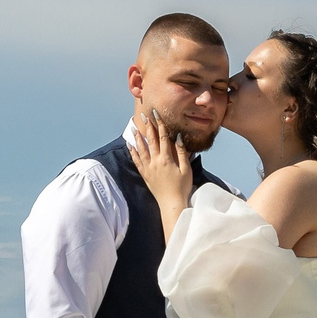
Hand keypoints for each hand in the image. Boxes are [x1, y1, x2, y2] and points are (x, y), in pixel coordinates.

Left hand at [127, 107, 195, 227]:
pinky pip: (137, 161)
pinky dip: (133, 152)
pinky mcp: (145, 175)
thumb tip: (177, 137)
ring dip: (138, 137)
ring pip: (141, 149)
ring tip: (134, 127)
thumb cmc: (182, 187)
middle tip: (143, 115)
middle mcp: (155, 162)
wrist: (172, 203)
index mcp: (167, 159)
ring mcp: (149, 168)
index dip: (160, 124)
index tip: (156, 114)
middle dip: (148, 127)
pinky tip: (130, 145)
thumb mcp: (186, 169)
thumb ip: (181, 152)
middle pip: (150, 140)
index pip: (162, 137)